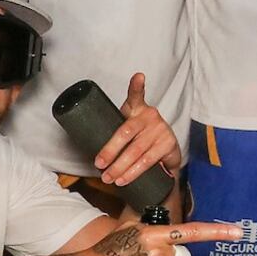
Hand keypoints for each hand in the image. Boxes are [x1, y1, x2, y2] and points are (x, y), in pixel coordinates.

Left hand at [88, 72, 182, 187]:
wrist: (166, 154)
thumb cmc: (140, 138)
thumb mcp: (128, 128)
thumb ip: (114, 129)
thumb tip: (88, 146)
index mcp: (138, 109)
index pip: (137, 95)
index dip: (137, 86)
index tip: (138, 76)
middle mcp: (151, 116)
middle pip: (126, 133)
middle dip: (110, 151)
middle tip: (99, 164)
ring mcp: (161, 130)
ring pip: (136, 151)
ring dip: (120, 167)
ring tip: (108, 177)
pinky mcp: (168, 144)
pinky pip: (148, 160)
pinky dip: (133, 172)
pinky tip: (124, 179)